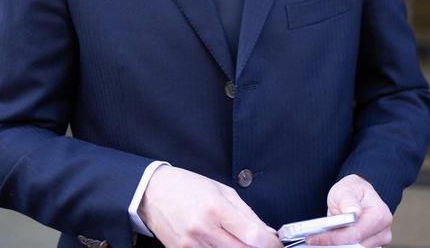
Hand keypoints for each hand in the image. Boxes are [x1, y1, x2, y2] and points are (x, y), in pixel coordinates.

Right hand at [138, 165, 282, 247]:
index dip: (271, 244)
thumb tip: (267, 233)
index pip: (253, 235)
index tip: (277, 244)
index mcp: (216, 208)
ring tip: (240, 241)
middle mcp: (203, 229)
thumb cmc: (187, 187)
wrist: (152, 193)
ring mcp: (190, 245)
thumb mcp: (222, 191)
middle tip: (262, 245)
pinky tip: (222, 244)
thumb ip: (247, 214)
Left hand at [305, 175, 392, 247]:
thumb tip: (354, 213)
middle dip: (333, 244)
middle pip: (355, 245)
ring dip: (336, 246)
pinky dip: (341, 246)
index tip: (313, 239)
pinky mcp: (372, 246)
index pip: (355, 233)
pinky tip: (328, 243)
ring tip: (318, 241)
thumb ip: (349, 201)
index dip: (333, 238)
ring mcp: (379, 241)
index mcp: (380, 215)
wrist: (357, 195)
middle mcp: (383, 231)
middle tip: (312, 241)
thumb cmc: (352, 191)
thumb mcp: (346, 190)